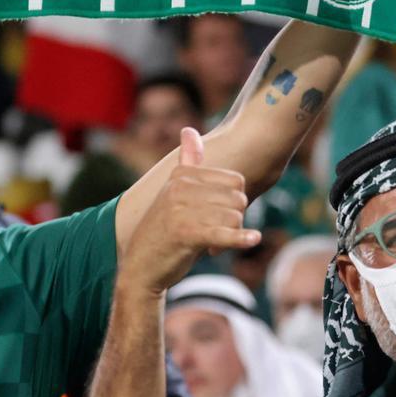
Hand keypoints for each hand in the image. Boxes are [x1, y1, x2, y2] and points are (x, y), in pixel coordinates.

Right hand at [119, 128, 260, 295]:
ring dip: (232, 233)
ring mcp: (181, 210)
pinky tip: (253, 239)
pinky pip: (224, 234)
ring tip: (215, 241)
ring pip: (234, 217)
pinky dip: (241, 239)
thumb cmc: (164, 229)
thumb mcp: (174, 192)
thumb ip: (187, 162)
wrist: (141, 266)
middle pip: (237, 198)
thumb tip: (188, 130)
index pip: (234, 180)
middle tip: (219, 231)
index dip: (235, 200)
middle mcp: (179, 188)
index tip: (222, 213)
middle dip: (236, 218)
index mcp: (181, 175)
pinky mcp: (186, 234)